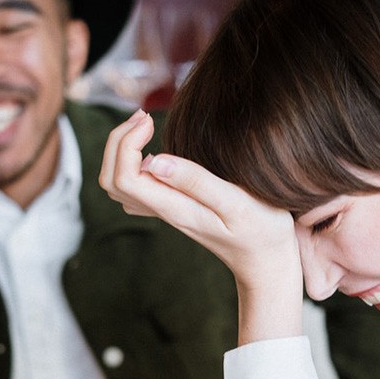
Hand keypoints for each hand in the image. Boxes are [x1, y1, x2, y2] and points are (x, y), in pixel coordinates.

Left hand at [100, 111, 303, 343]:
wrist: (267, 261)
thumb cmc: (262, 230)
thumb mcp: (237, 202)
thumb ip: (197, 181)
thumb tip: (154, 160)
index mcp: (175, 208)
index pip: (125, 177)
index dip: (127, 143)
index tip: (151, 121)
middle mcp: (164, 211)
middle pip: (111, 180)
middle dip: (118, 141)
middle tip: (144, 117)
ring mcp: (167, 212)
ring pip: (119, 185)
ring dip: (122, 151)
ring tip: (146, 125)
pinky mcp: (175, 209)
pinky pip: (135, 189)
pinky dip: (132, 163)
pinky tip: (152, 148)